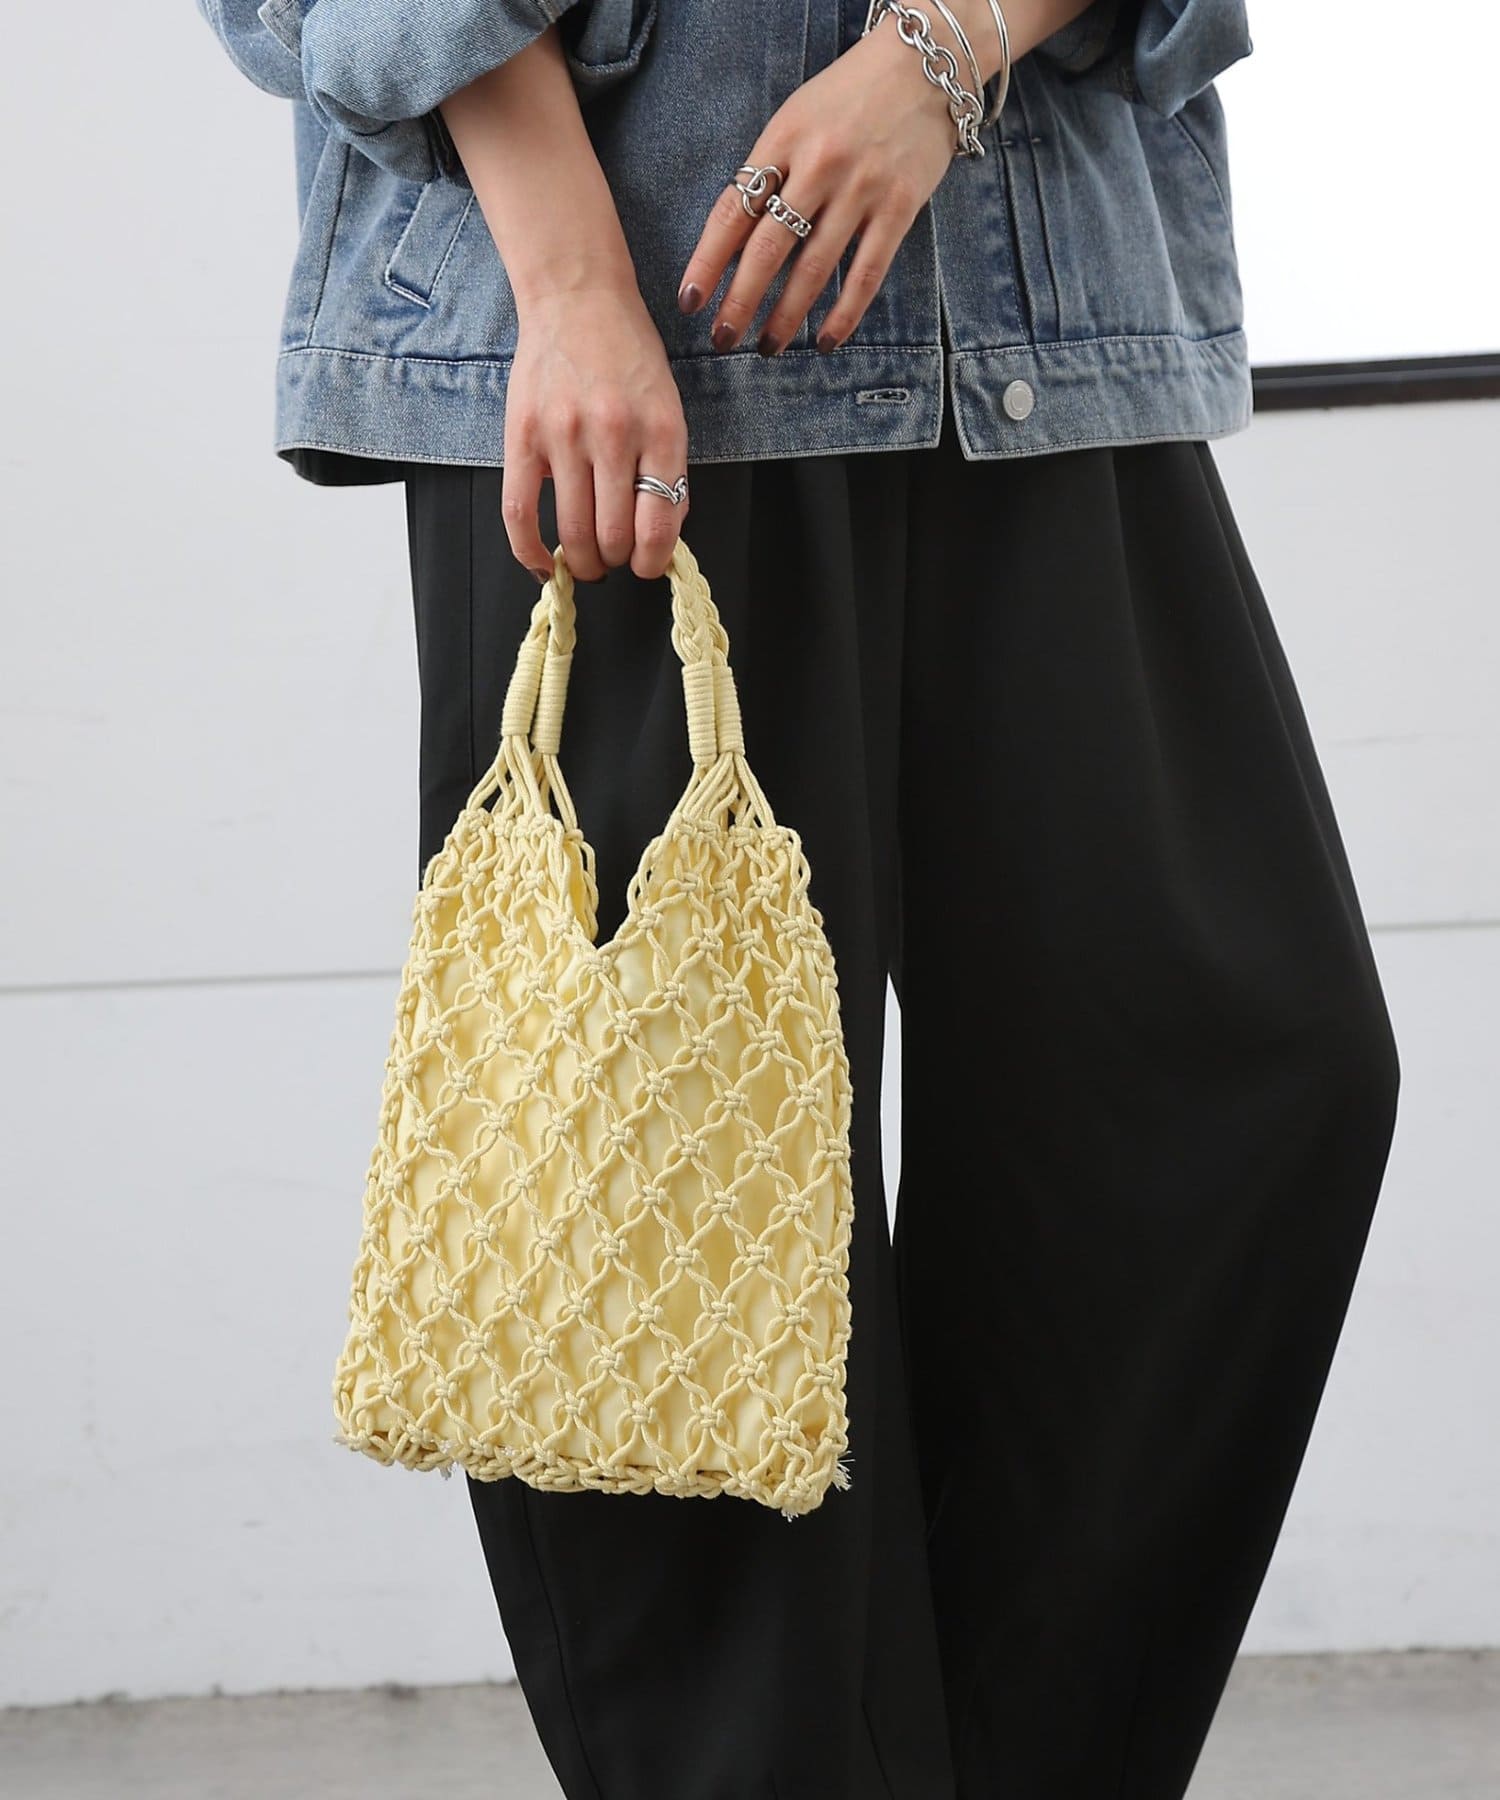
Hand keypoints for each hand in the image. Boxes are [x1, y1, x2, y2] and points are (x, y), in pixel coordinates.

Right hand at [501, 281, 689, 584]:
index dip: (653, 561)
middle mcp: (613, 435)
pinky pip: (520, 512)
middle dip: (617, 561)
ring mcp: (564, 436)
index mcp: (659, 430)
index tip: (647, 564)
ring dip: (582, 561)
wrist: (577, 297)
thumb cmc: (627, 353)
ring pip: (573, 532)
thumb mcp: (667, 407)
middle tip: (614, 558)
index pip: (658, 525)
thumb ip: (668, 470)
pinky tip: (543, 564)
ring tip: (585, 560)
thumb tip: (661, 536)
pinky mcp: (523, 435)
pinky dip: (530, 551)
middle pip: (614, 537)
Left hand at [676, 20, 962, 355]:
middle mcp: (819, 165)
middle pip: (769, 248)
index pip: (733, 211)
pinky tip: (826, 340)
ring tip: (769, 346)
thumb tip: (737, 240)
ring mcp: (861, 188)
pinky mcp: (899, 207)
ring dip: (787, 316)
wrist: (926, 65)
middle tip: (724, 339)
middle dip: (741, 301)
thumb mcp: (797, 117)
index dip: (707, 262)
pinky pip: (867, 273)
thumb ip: (770, 171)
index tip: (690, 301)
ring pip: (815, 268)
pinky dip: (845, 313)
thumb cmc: (850, 96)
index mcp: (782, 140)